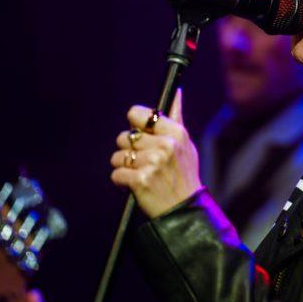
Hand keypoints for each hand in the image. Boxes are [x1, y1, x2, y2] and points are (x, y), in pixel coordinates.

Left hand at [109, 89, 203, 217]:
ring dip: (123, 166)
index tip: (139, 134)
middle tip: (143, 162)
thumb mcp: (185, 144)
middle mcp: (164, 145)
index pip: (140, 115)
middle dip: (129, 150)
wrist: (185, 209)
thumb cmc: (183, 174)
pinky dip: (122, 181)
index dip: (135, 124)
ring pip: (118, 156)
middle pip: (125, 137)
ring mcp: (152, 163)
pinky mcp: (140, 180)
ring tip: (140, 174)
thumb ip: (176, 118)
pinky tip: (136, 185)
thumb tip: (176, 92)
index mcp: (176, 133)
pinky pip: (116, 173)